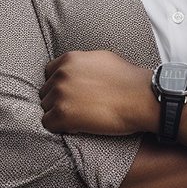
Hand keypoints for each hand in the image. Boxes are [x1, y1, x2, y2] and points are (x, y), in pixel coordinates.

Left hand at [39, 50, 156, 135]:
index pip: (49, 73)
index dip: (59, 86)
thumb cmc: (127, 80)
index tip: (70, 94)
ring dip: (58, 114)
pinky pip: (48, 124)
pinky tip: (76, 127)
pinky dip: (59, 128)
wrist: (140, 97)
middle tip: (76, 109)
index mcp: (70, 60)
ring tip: (78, 118)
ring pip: (46, 108)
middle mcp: (61, 74)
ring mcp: (60, 94)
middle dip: (58, 100)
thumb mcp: (101, 59)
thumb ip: (82, 64)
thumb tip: (76, 70)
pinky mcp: (62, 114)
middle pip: (46, 92)